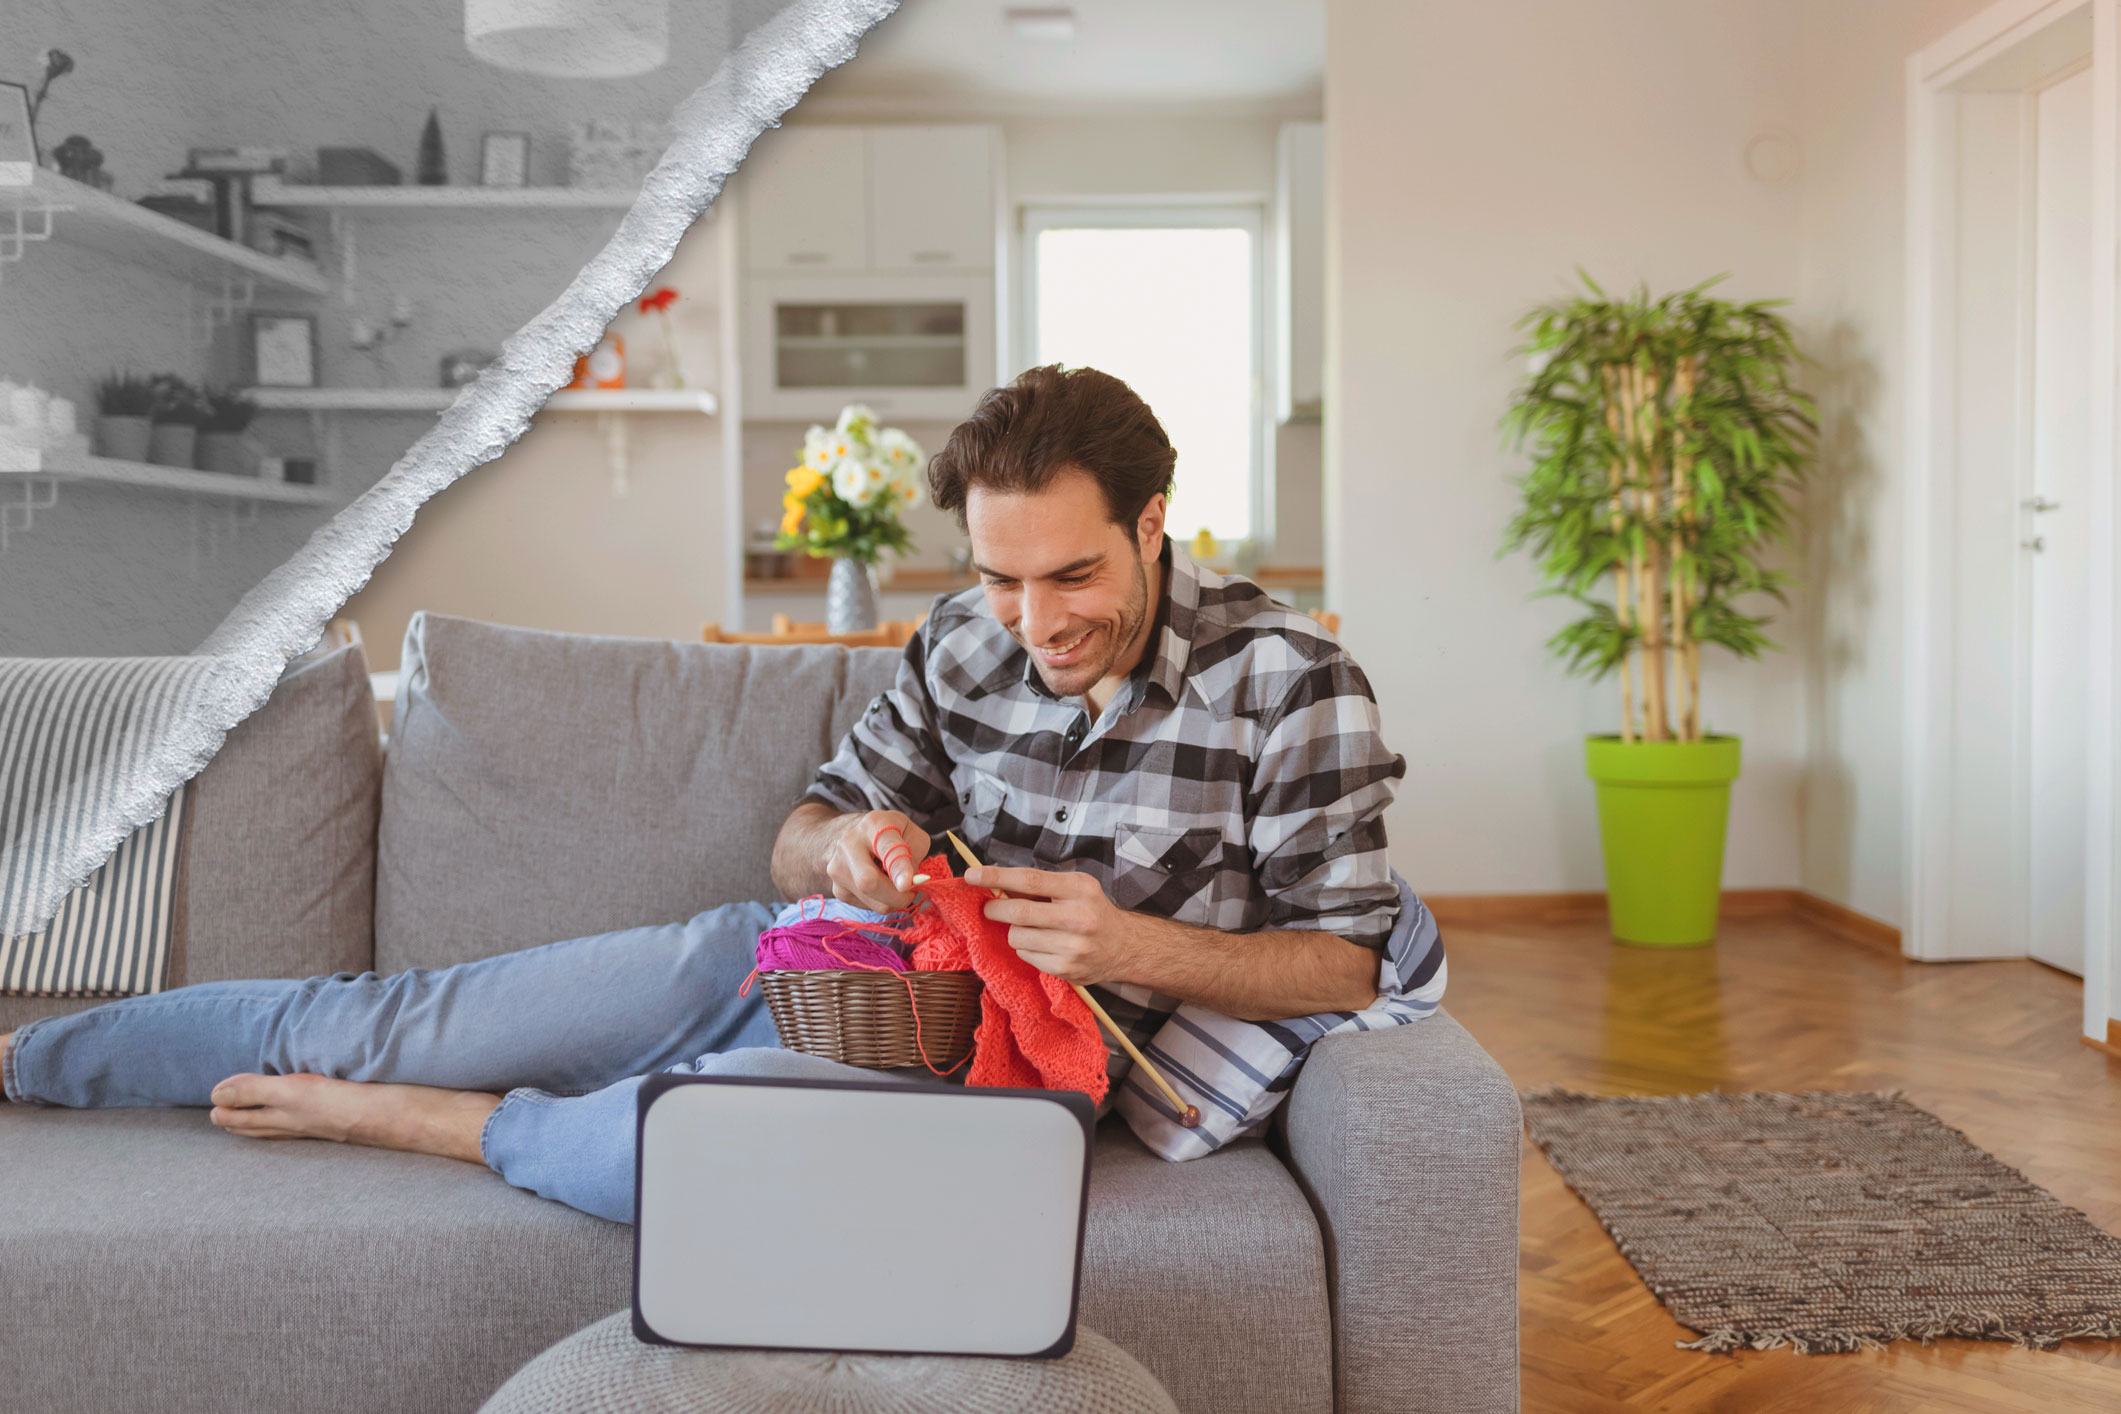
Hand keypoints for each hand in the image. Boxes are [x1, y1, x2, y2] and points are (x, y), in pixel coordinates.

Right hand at [825, 811, 930, 911]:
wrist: (860, 837)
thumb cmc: (894, 835)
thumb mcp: (913, 834)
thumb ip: (915, 855)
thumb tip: (907, 883)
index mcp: (874, 825)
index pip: (887, 848)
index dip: (899, 868)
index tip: (906, 884)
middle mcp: (849, 844)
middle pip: (868, 882)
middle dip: (896, 896)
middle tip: (911, 893)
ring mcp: (838, 868)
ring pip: (872, 901)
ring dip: (892, 900)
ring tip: (893, 882)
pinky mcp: (837, 889)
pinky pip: (867, 906)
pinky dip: (881, 901)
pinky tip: (880, 885)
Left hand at [967, 865, 1135, 985]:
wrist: (1123, 946)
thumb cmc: (1091, 910)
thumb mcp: (1074, 887)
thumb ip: (1039, 885)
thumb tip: (996, 883)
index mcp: (1080, 889)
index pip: (1030, 880)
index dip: (997, 877)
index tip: (971, 875)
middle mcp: (1079, 917)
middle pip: (1019, 913)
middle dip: (996, 909)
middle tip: (991, 907)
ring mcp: (1073, 946)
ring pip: (1017, 937)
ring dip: (1014, 931)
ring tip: (1030, 928)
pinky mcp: (1067, 969)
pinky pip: (1026, 956)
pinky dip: (1025, 948)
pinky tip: (1042, 944)